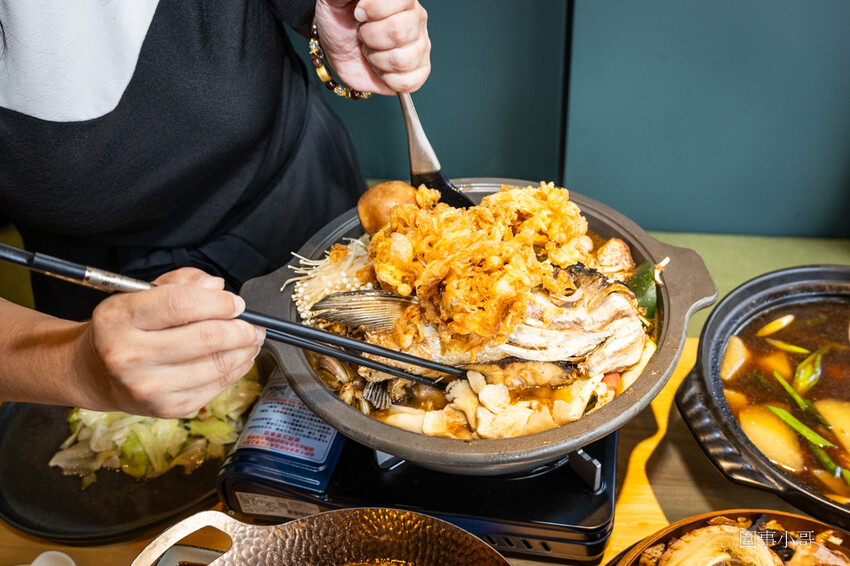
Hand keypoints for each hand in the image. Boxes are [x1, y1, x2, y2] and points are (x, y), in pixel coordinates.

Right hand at [79, 268, 263, 417]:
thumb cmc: (124, 329)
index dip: (218, 302)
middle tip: (252, 324)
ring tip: (251, 339)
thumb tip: (217, 287)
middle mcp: (128, 355)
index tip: (236, 303)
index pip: (181, 304)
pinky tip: (238, 358)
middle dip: (241, 329)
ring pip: (217, 365)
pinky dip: (236, 370)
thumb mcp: (139, 294)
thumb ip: (180, 283)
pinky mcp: (167, 408)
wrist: (96, 373)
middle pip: (206, 338)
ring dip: (244, 350)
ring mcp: (148, 387)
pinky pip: (215, 387)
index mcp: (118, 319)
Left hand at [314, 0, 430, 94]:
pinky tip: (381, 68)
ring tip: (371, 51)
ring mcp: (420, 47)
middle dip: (370, 36)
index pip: (402, 0)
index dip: (375, 9)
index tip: (359, 13)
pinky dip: (387, 79)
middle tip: (363, 34)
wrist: (338, 47)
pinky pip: (408, 82)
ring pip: (401, 60)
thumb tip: (362, 0)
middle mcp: (416, 20)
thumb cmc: (340, 20)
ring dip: (376, 59)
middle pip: (399, 32)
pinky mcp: (418, 72)